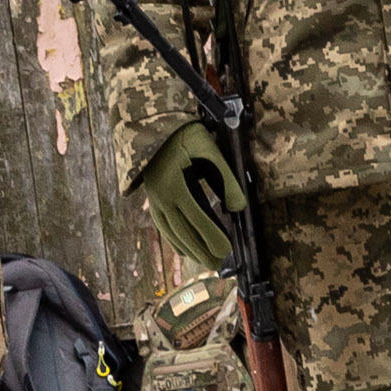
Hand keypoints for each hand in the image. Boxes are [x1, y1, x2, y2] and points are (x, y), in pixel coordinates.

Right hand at [133, 122, 250, 270]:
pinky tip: (185, 250)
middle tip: (219, 266)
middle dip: (202, 251)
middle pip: (183, 232)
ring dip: (189, 250)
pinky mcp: (153, 200)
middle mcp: (162, 197)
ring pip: (172, 233)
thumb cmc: (184, 135)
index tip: (227, 251)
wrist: (152, 124)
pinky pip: (164, 227)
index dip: (212, 237)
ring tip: (206, 263)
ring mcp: (154, 200)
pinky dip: (175, 241)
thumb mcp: (208, 150)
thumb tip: (238, 208)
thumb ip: (225, 179)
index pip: (196, 218)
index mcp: (175, 185)